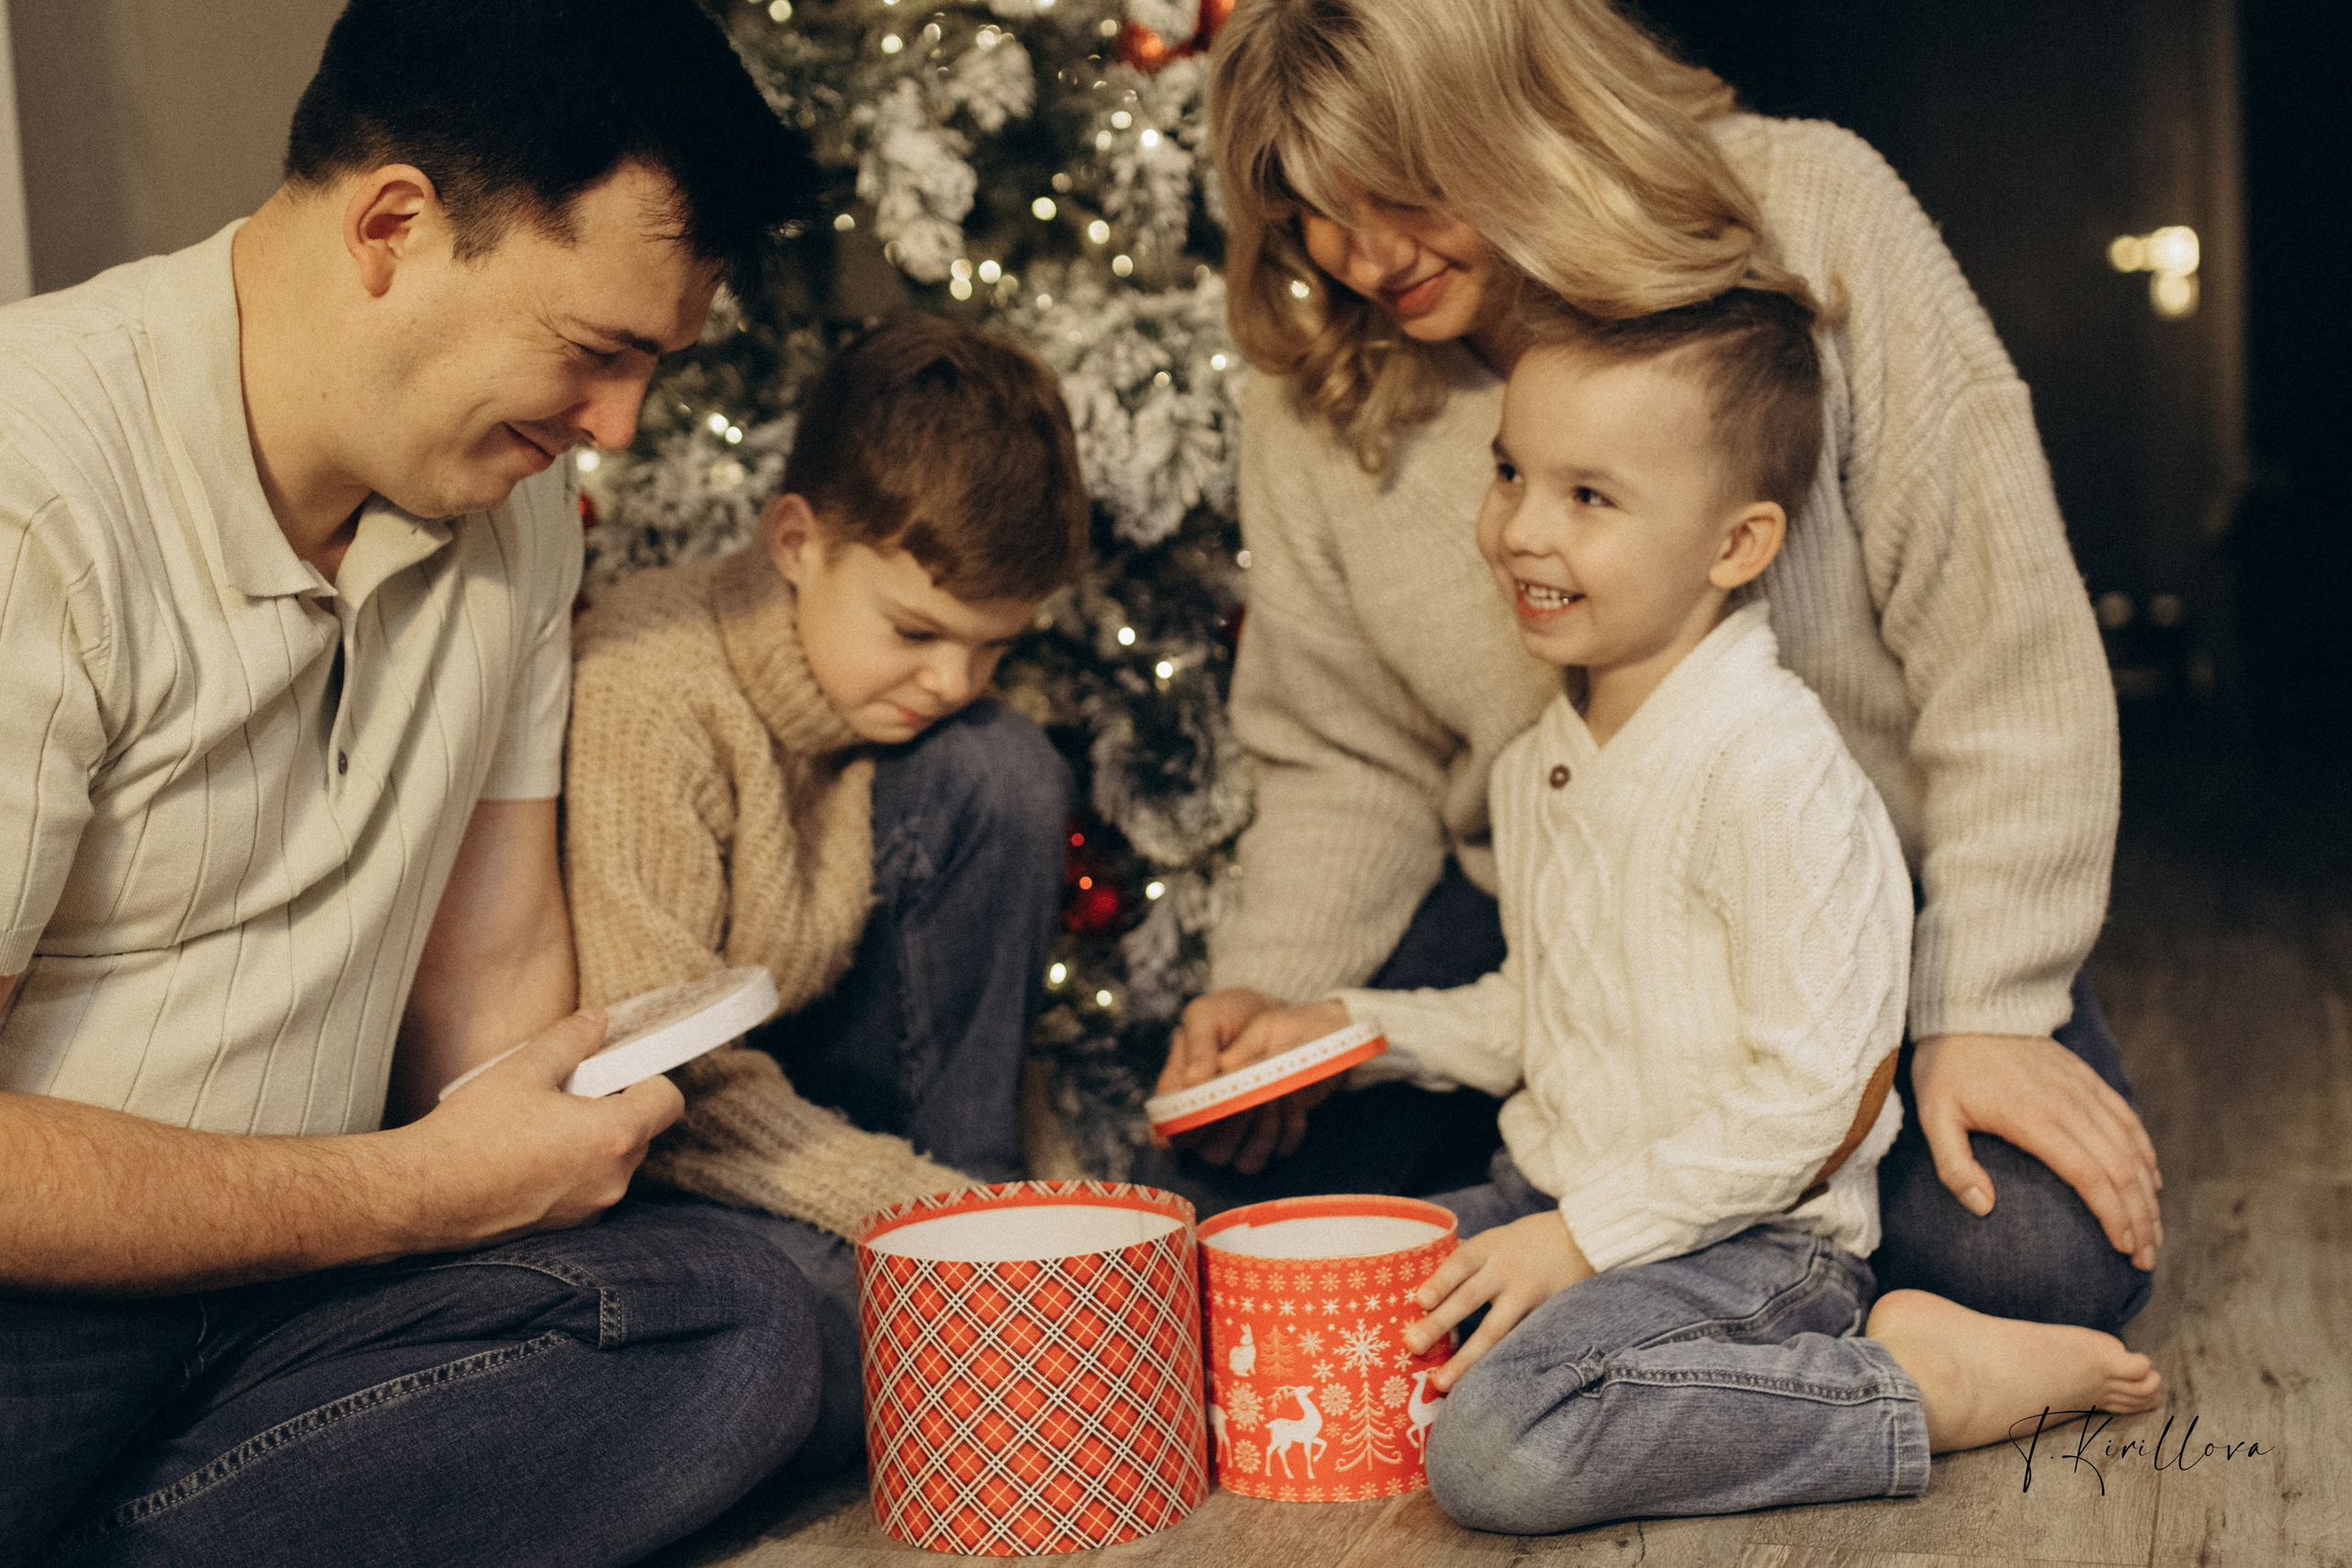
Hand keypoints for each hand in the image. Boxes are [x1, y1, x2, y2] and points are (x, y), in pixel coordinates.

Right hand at [394, 1007, 685, 1249]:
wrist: (424, 1196)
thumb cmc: (471, 1135)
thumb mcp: (523, 1069)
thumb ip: (571, 1040)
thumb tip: (597, 1022)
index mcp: (613, 1136)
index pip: (668, 1101)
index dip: (648, 1076)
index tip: (618, 1068)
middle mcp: (613, 1179)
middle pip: (641, 1131)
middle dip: (613, 1105)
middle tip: (566, 1091)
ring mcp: (591, 1209)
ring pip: (612, 1160)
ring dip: (591, 1139)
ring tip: (539, 1123)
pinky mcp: (566, 1227)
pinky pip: (587, 1186)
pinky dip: (572, 1168)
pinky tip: (528, 1155)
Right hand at [1153, 991, 1345, 1173]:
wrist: (1288, 1015)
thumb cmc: (1237, 1011)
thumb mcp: (1208, 1014)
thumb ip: (1198, 1046)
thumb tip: (1193, 1082)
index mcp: (1180, 1088)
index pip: (1166, 1132)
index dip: (1186, 1128)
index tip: (1211, 1105)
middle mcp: (1207, 1116)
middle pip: (1207, 1152)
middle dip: (1232, 1124)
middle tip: (1253, 1091)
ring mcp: (1240, 1128)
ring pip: (1241, 1161)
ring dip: (1263, 1132)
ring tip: (1277, 1094)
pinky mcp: (1273, 1133)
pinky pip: (1277, 1154)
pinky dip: (1289, 1133)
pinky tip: (1295, 1102)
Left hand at [1404, 1211, 1594, 1391]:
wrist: (1578, 1241)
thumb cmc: (1519, 1245)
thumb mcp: (1492, 1243)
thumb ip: (1464, 1264)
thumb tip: (1418, 1290)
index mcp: (1488, 1249)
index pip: (1461, 1263)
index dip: (1441, 1282)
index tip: (1420, 1302)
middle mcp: (1505, 1272)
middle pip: (1470, 1298)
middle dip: (1440, 1323)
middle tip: (1413, 1345)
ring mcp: (1526, 1298)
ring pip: (1494, 1331)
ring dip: (1466, 1359)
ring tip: (1441, 1382)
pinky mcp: (1542, 1319)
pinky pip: (1514, 1345)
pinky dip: (1493, 1365)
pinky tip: (1475, 1385)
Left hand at [1911, 1031, 2161, 1269]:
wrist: (1969, 1008)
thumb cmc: (1947, 1068)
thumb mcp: (1934, 1116)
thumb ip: (1954, 1166)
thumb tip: (1984, 1208)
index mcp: (2033, 1119)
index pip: (2089, 1176)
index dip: (2113, 1216)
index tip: (2123, 1249)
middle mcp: (2069, 1105)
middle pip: (2121, 1169)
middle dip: (2139, 1218)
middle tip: (2144, 1258)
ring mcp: (2083, 1090)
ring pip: (2132, 1148)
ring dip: (2148, 1194)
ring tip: (2152, 1233)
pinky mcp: (2088, 1079)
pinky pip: (2128, 1120)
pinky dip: (2146, 1154)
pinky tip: (2152, 1182)